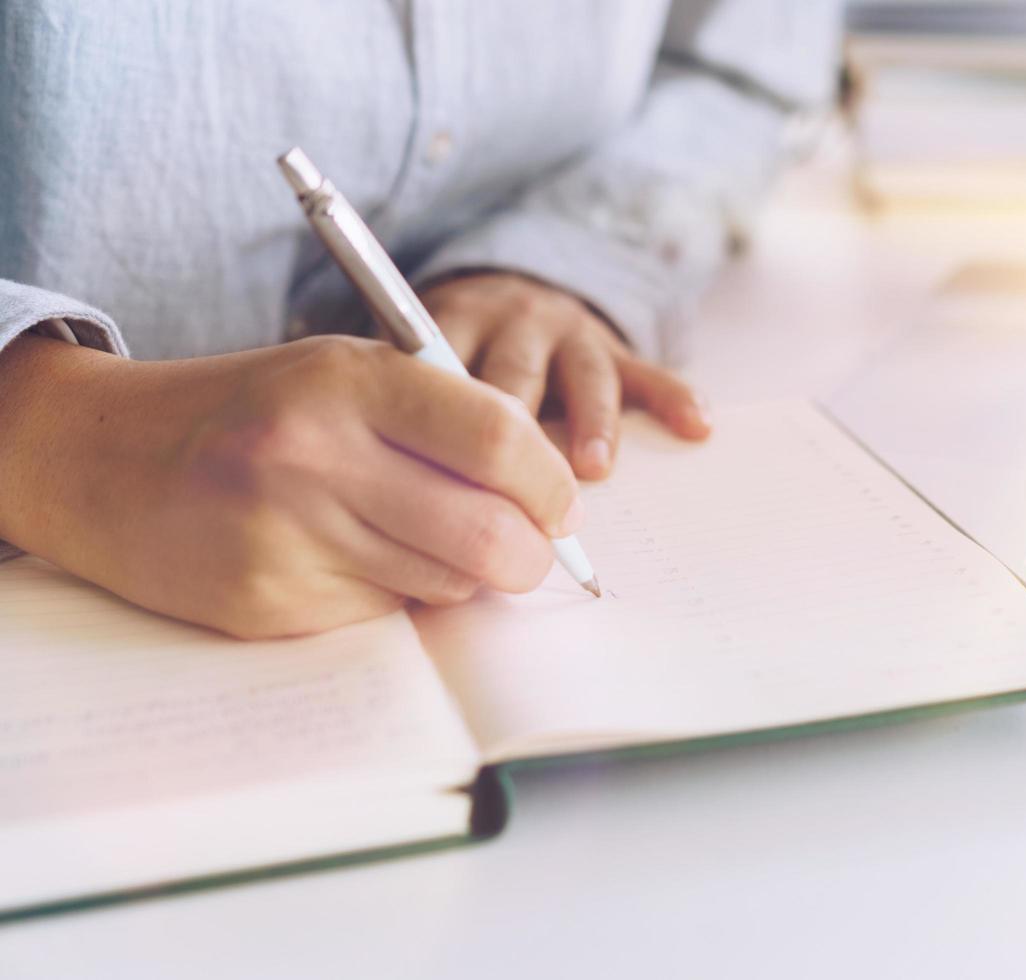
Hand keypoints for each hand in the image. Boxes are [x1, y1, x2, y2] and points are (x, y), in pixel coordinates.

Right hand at [0, 333, 582, 637]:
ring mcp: (288, 536)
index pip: (499, 439)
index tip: (561, 505)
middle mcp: (315, 455)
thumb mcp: (341, 376)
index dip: (551, 484)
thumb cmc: (251, 412)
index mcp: (346, 379)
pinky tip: (345, 559)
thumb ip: (443, 421)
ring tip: (411, 536)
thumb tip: (548, 500)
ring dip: (459, 573)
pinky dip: (393, 595)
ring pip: (446, 583)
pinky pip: (386, 614)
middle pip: (490, 534)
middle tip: (526, 550)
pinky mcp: (269, 603)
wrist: (105, 461)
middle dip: (531, 555)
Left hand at [420, 272, 710, 478]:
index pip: (451, 377)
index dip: (452, 429)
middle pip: (517, 375)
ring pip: (584, 377)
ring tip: (594, 468)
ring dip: (590, 423)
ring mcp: (571, 334)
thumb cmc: (456, 356)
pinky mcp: (616, 348)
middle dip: (520, 431)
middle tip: (518, 483)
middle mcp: (514, 323)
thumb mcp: (424, 362)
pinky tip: (696, 426)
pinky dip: (675, 399)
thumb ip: (420, 410)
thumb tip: (414, 506)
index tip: (452, 483)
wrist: (505, 295)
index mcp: (457, 325)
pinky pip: (650, 373)